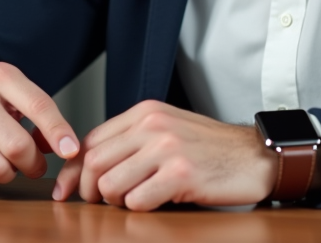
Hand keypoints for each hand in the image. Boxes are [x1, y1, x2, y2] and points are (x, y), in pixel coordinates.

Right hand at [0, 62, 79, 193]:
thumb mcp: (10, 98)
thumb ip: (38, 119)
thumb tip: (65, 148)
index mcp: (0, 76)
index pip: (38, 105)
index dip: (58, 131)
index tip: (71, 152)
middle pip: (17, 146)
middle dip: (32, 164)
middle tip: (33, 167)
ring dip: (7, 175)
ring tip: (4, 166)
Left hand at [52, 100, 277, 210]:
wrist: (256, 156)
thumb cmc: (211, 149)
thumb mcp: (168, 130)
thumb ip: (132, 141)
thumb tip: (89, 167)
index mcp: (145, 112)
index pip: (91, 140)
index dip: (73, 169)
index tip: (65, 190)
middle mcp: (153, 125)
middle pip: (95, 162)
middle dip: (88, 190)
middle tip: (97, 204)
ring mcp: (167, 148)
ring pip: (111, 184)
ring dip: (116, 202)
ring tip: (134, 200)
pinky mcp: (181, 173)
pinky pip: (138, 200)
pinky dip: (140, 208)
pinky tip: (157, 202)